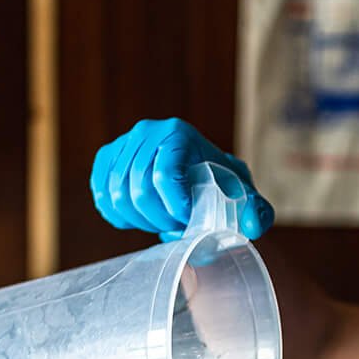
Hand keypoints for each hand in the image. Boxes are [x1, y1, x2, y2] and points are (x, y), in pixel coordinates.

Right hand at [89, 118, 273, 240]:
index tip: (188, 219)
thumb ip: (256, 210)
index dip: (174, 209)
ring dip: (141, 220)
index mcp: (178, 134)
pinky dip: (119, 216)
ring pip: (118, 196)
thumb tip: (252, 226)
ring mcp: (123, 144)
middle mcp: (146, 132)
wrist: (198, 170)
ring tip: (162, 221)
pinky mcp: (107, 160)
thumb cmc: (221, 183)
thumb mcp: (244, 193)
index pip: (164, 177)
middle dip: (159, 219)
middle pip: (139, 190)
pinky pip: (102, 196)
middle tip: (176, 225)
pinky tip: (138, 219)